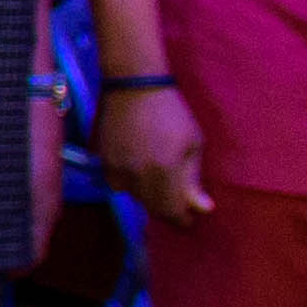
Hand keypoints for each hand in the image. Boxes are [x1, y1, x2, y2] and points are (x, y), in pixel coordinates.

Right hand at [104, 78, 211, 225]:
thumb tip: (202, 209)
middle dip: (167, 209)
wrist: (134, 86)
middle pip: (153, 208)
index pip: (172, 211)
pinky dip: (129, 183)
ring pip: (134, 197)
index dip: (182, 220)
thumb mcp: (192, 144)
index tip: (190, 219)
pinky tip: (138, 169)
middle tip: (178, 202)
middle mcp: (138, 174)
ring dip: (148, 195)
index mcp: (165, 170)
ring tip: (159, 181)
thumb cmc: (172, 112)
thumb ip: (193, 179)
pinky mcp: (103, 160)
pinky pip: (117, 184)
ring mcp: (118, 168)